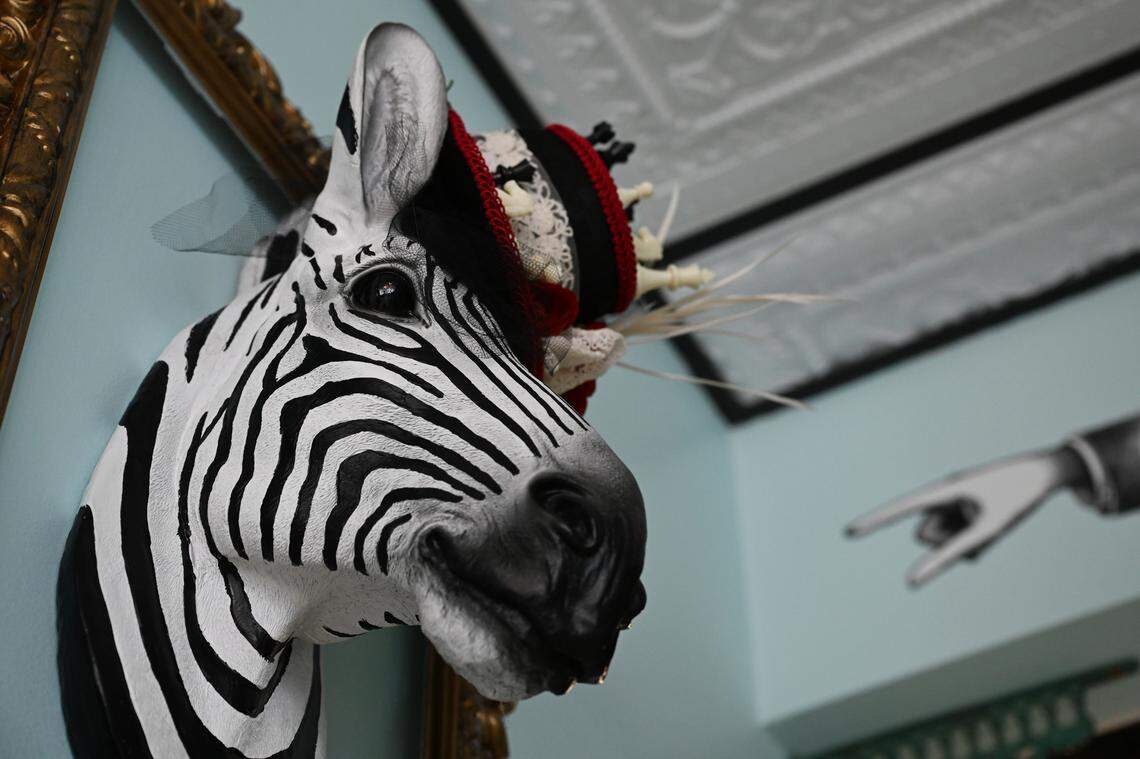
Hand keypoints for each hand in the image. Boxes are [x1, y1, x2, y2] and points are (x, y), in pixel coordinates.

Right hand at [845, 449, 1076, 586]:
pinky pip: (961, 544)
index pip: (900, 509)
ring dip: (967, 543)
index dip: (873, 521)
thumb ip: (953, 550)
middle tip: (980, 524)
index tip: (847, 533)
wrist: (1045, 476)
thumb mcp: (988, 528)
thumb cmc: (1016, 499)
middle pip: (925, 536)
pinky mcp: (965, 515)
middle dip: (947, 542)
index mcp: (942, 491)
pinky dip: (979, 542)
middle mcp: (942, 498)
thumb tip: (921, 572)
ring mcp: (953, 507)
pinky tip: (997, 522)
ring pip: (944, 543)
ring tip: (994, 521)